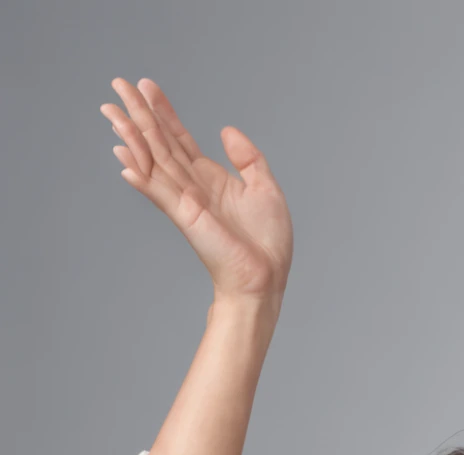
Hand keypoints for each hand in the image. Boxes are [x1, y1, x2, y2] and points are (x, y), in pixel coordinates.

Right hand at [101, 77, 293, 303]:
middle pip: (160, 143)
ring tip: (112, 112)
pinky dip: (142, 176)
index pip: (180, 139)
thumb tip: (226, 130)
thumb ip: (248, 158)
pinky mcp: (186, 217)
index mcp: (211, 179)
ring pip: (154, 161)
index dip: (164, 112)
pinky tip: (123, 160)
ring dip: (132, 136)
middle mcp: (193, 187)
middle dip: (140, 114)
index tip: (147, 85)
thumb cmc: (268, 243)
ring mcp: (186, 201)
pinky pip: (159, 192)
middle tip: (118, 84)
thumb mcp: (266, 189)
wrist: (265, 278)